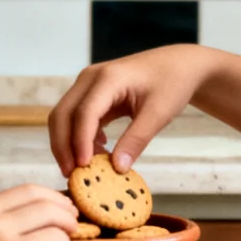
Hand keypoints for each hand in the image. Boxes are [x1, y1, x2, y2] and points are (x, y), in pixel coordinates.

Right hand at [47, 45, 212, 175]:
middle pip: (62, 114)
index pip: (85, 113)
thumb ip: (137, 140)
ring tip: (83, 169)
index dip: (80, 142)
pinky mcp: (91, 93)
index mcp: (108, 78)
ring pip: (64, 116)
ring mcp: (88, 84)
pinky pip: (75, 116)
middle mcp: (91, 78)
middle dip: (63, 146)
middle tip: (71, 175)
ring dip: (67, 143)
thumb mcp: (159, 113)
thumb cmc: (171, 83)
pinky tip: (97, 151)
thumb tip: (117, 168)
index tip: (83, 167)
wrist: (178, 64)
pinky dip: (78, 136)